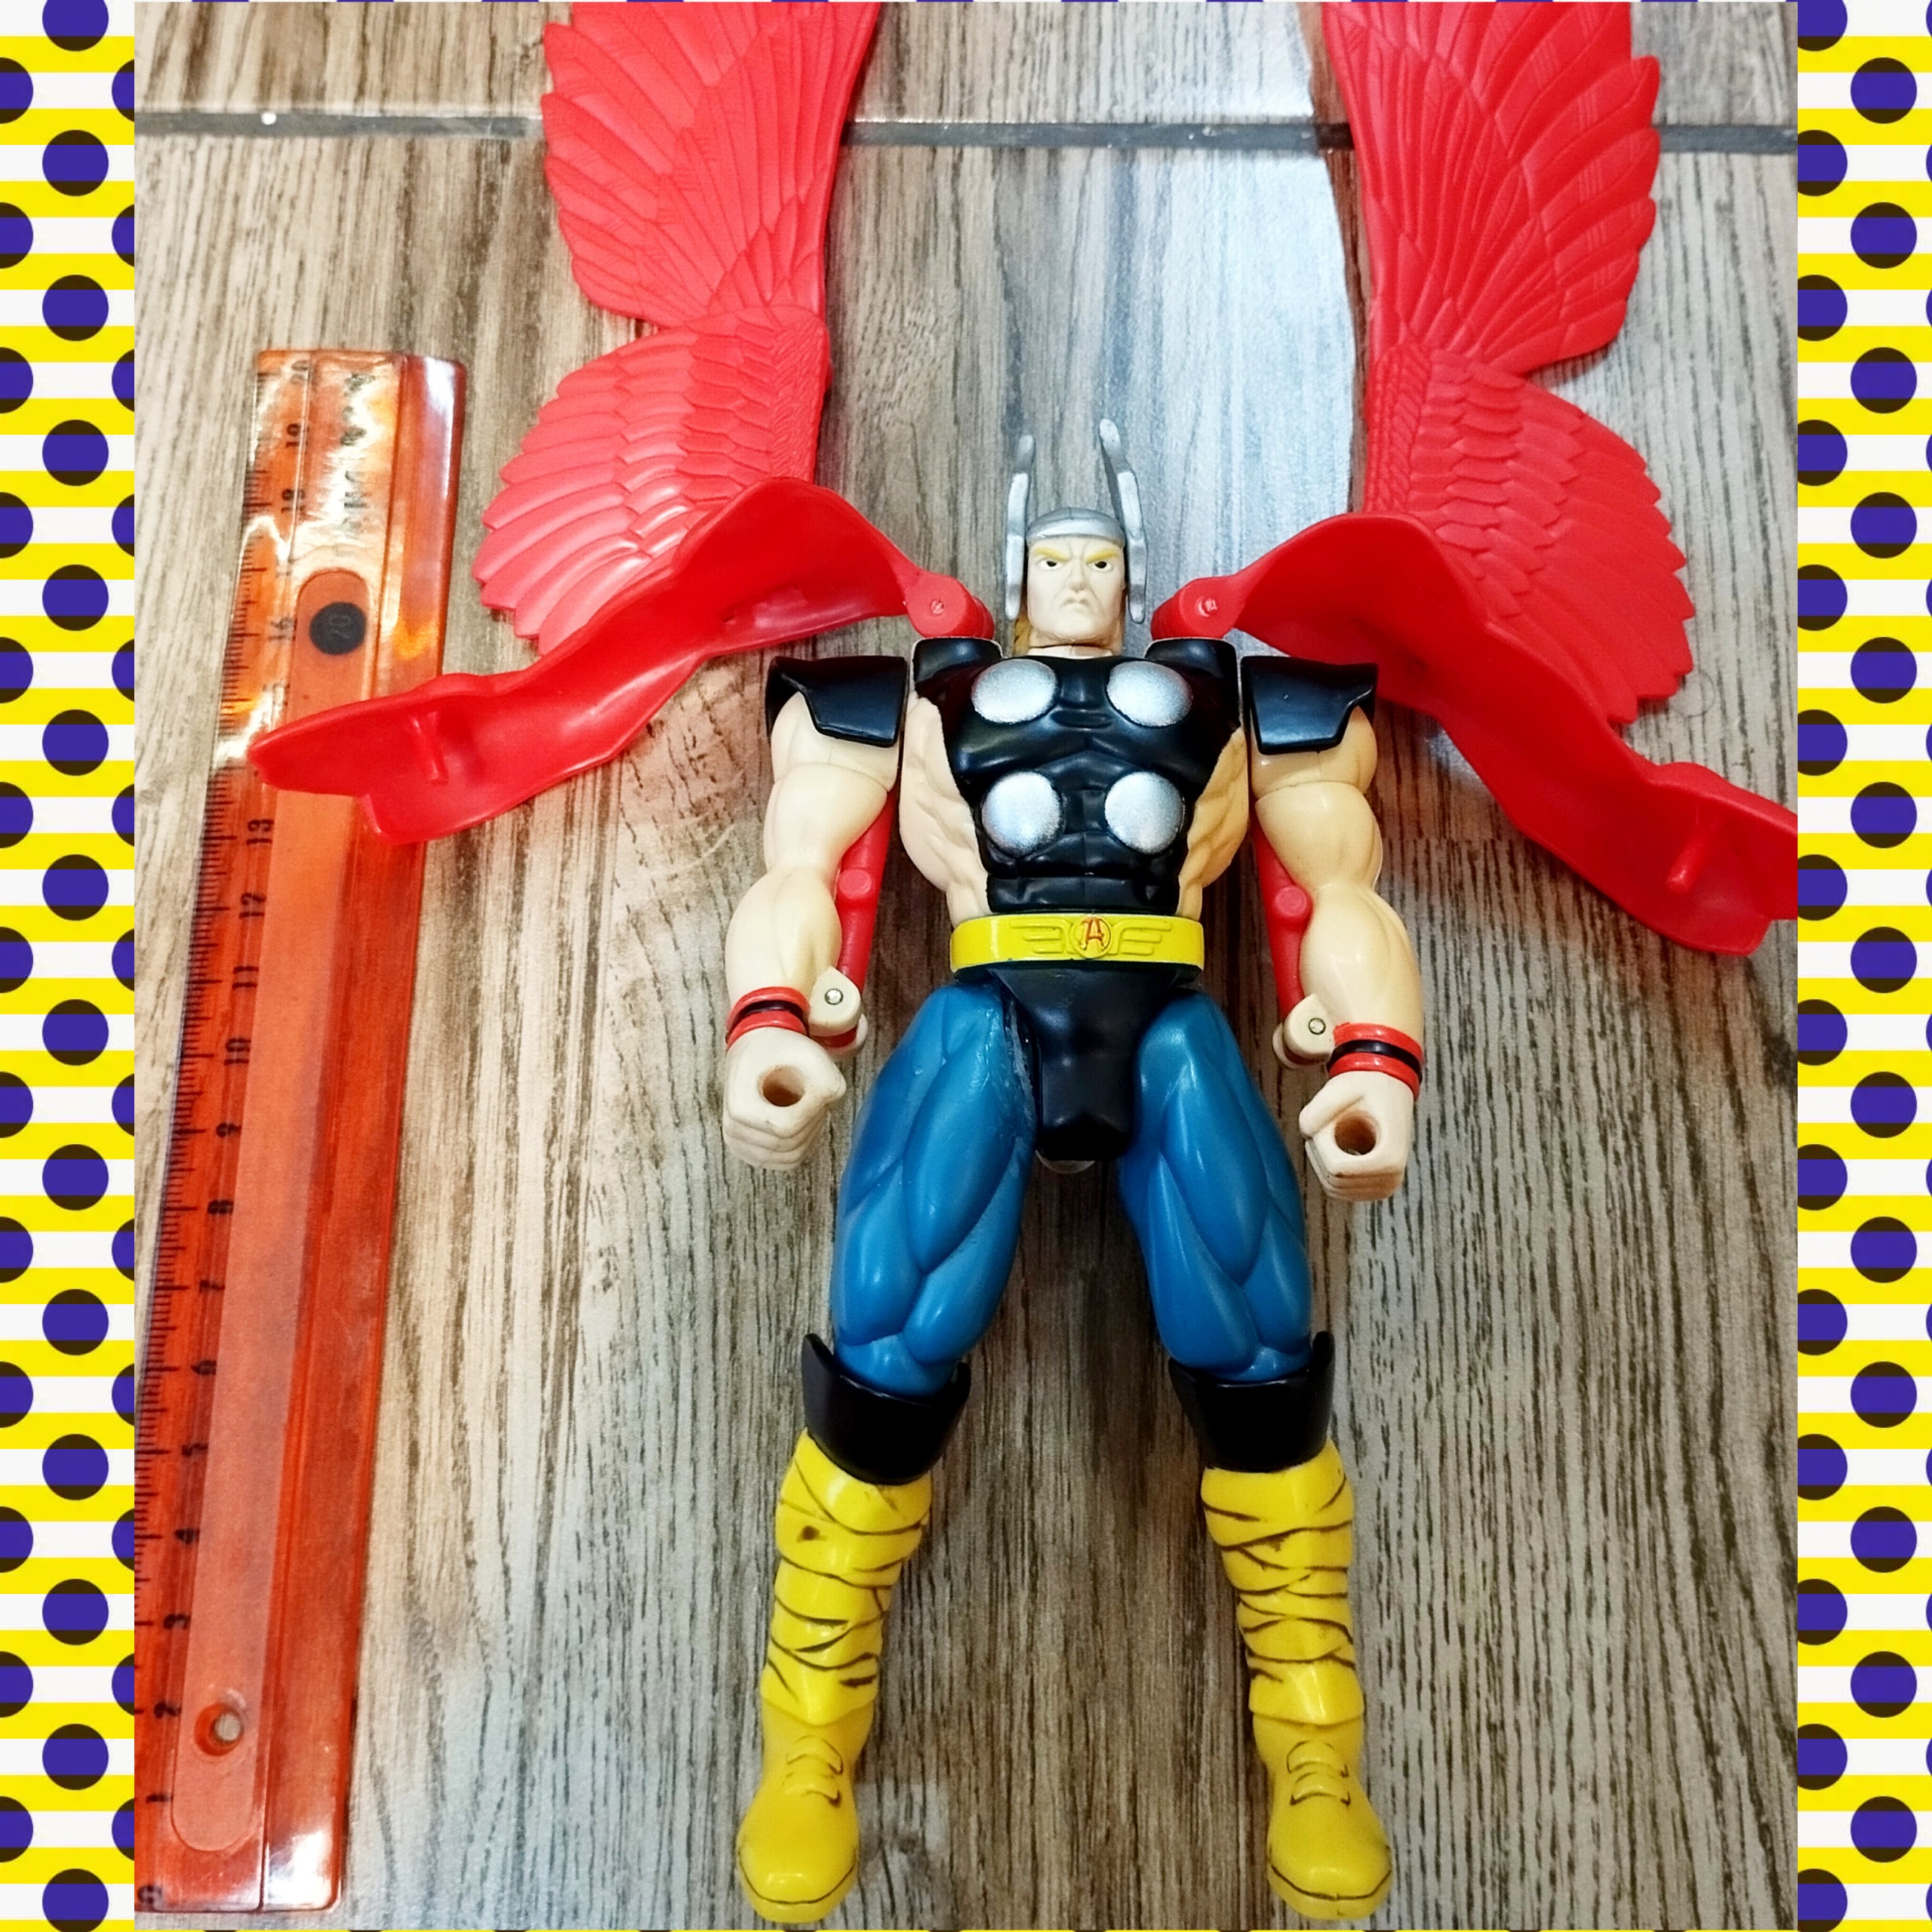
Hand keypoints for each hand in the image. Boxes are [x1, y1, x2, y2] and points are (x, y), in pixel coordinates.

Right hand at [721, 1027, 845, 1169]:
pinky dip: (802, 1144)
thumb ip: (828, 1083)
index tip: (817, 1093)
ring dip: (809, 1134)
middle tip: (815, 1097)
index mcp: (740, 1106)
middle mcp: (734, 1129)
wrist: (758, 1049)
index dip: (811, 1113)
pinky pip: (785, 1162)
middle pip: (788, 1145)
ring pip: (790, 1158)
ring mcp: (740, 1144)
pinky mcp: (750, 1151)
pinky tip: (802, 1121)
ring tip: (807, 1107)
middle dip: (812, 1123)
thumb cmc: (779, 1051)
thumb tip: (829, 1106)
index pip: (786, 1128)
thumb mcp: (811, 1056)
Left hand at [1297, 1069, 1413, 1202]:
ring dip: (1323, 1160)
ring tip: (1333, 1132)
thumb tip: (1307, 1134)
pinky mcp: (1374, 1189)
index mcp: (1390, 1159)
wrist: (1388, 1090)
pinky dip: (1328, 1168)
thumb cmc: (1367, 1088)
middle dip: (1320, 1152)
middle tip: (1328, 1124)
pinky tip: (1336, 1145)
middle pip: (1333, 1181)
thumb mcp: (1339, 1090)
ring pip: (1332, 1189)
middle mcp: (1390, 1179)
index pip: (1336, 1169)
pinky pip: (1337, 1190)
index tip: (1328, 1121)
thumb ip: (1314, 1112)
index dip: (1321, 1144)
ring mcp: (1383, 1188)